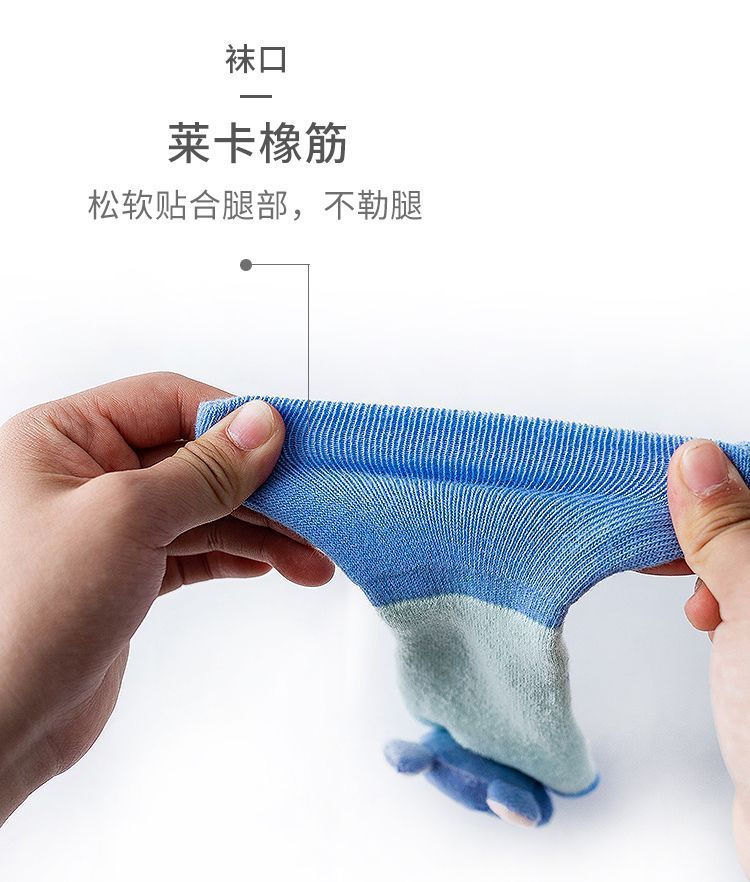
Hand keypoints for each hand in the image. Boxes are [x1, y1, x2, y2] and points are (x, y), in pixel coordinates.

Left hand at [0, 372, 333, 823]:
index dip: (232, 419)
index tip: (289, 442)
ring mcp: (110, 527)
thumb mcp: (124, 519)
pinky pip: (197, 548)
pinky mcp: (130, 573)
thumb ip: (203, 470)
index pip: (167, 401)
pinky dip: (238, 554)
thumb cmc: (23, 617)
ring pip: (204, 508)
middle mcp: (86, 475)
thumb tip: (262, 424)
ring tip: (311, 554)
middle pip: (195, 457)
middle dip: (259, 486)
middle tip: (314, 505)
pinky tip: (273, 564)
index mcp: (63, 438)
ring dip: (262, 529)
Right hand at [666, 439, 749, 875]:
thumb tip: (698, 461)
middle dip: (713, 524)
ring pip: (746, 559)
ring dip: (710, 564)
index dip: (728, 476)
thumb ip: (730, 529)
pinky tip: (704, 622)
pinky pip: (743, 597)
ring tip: (694, 593)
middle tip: (665, 530)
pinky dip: (717, 599)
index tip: (679, 479)